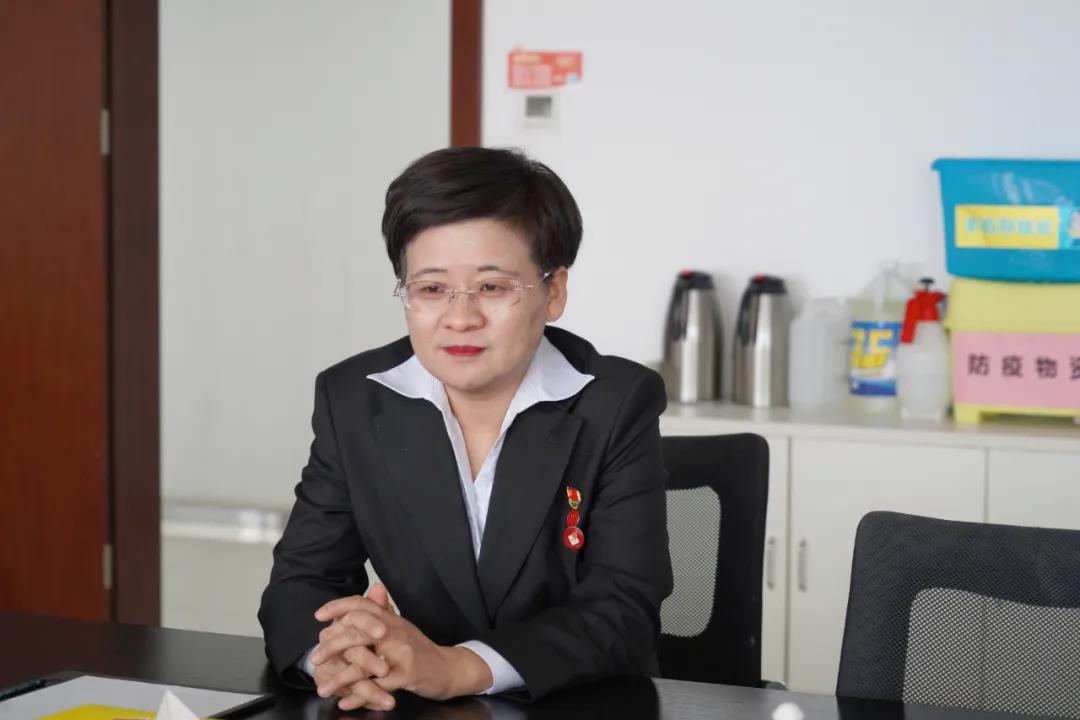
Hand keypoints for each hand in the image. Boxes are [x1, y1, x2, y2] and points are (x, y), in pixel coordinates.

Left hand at [315, 592, 493, 706]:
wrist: (448, 668)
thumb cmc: (420, 649)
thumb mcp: (401, 626)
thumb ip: (384, 610)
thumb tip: (374, 588)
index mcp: (391, 619)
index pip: (362, 605)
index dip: (338, 607)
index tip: (319, 616)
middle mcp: (395, 632)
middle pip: (358, 632)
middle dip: (332, 645)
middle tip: (315, 658)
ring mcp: (402, 653)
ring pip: (365, 663)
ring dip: (340, 678)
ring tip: (323, 688)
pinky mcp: (407, 675)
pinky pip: (377, 686)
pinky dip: (359, 696)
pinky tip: (345, 701)